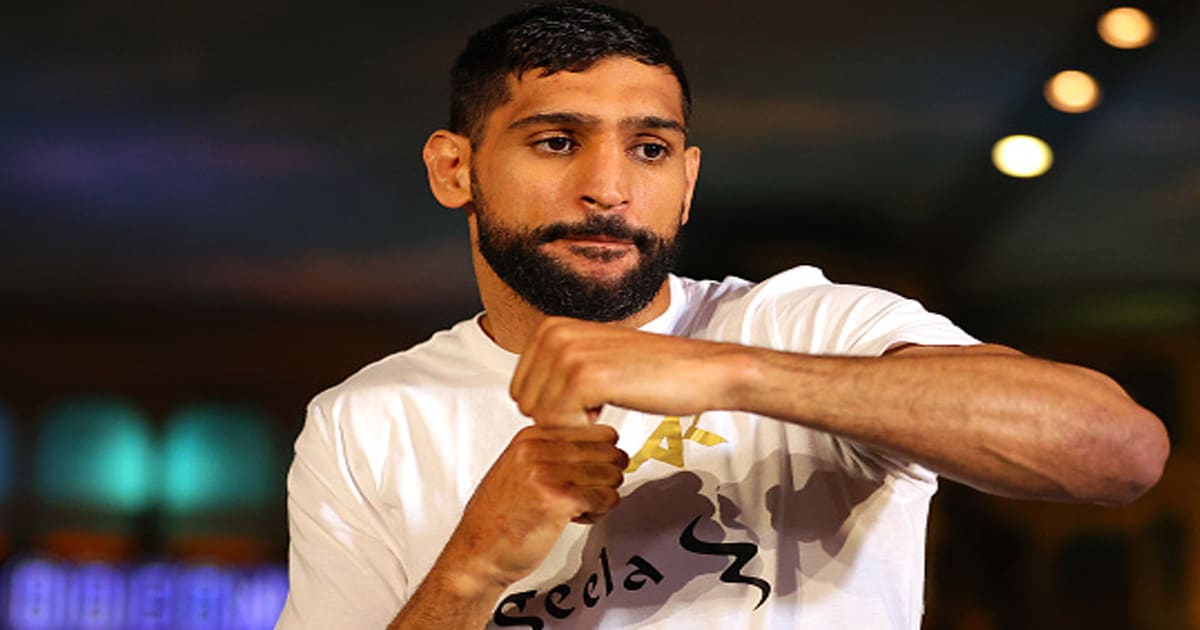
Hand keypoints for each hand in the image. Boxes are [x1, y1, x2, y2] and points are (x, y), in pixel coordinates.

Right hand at [437, 423, 627, 592]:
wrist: (477, 551)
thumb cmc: (499, 517)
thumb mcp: (521, 468)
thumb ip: (555, 453)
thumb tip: (604, 449)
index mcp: (531, 437)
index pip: (598, 431)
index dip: (603, 456)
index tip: (592, 472)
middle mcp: (538, 449)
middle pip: (609, 451)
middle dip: (607, 475)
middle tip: (590, 492)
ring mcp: (546, 472)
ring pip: (611, 475)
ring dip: (603, 495)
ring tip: (581, 506)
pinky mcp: (557, 499)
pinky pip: (606, 498)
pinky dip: (598, 512)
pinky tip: (577, 517)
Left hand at [510, 317, 747, 425]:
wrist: (699, 371)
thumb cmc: (650, 370)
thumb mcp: (591, 355)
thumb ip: (555, 366)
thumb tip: (522, 397)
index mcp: (550, 327)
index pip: (522, 390)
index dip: (553, 406)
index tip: (587, 398)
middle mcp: (553, 333)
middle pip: (527, 405)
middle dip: (560, 416)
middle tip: (597, 405)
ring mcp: (567, 354)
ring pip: (542, 418)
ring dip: (575, 425)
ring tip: (605, 406)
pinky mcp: (584, 377)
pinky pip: (560, 425)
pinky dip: (585, 432)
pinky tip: (609, 414)